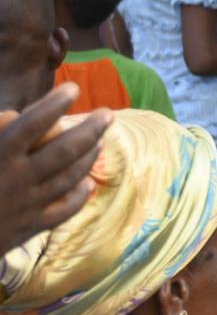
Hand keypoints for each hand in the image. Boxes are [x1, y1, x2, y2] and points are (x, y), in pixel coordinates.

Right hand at [0, 89, 110, 253]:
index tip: (73, 88)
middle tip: (107, 114)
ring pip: (69, 178)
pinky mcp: (30, 227)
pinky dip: (78, 196)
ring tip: (100, 142)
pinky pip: (63, 211)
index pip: (33, 124)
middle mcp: (17, 179)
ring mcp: (28, 204)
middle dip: (90, 130)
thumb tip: (11, 116)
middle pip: (64, 151)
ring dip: (88, 158)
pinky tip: (86, 184)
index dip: (54, 104)